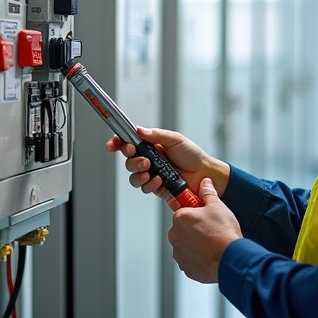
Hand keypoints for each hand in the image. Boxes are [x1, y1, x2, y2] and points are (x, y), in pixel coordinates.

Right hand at [104, 127, 228, 206]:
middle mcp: (148, 160)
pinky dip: (149, 184)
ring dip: (139, 173)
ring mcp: (151, 174)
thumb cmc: (191, 155)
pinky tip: (159, 180)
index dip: (117, 143)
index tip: (113, 145)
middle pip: (128, 161)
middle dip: (132, 160)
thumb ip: (156, 135)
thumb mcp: (175, 139)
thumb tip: (139, 130)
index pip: (128, 143)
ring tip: (151, 171)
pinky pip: (144, 187)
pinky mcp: (156, 187)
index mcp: (151, 146)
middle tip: (144, 160)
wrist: (204, 174)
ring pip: (133, 176)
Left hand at [168, 178, 241, 282]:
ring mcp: (179, 253)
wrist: (231, 258)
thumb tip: (205, 183)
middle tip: (210, 230)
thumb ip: (208, 193)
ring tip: (211, 244)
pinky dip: (197, 258)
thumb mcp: (218, 206)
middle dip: (194, 229)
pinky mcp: (185, 267)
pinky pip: (189, 259)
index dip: (196, 214)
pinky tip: (209, 255)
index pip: (183, 212)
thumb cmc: (224, 234)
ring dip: (194, 244)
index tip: (204, 217)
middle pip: (182, 229)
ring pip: (185, 245)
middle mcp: (175, 235)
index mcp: (180, 218)